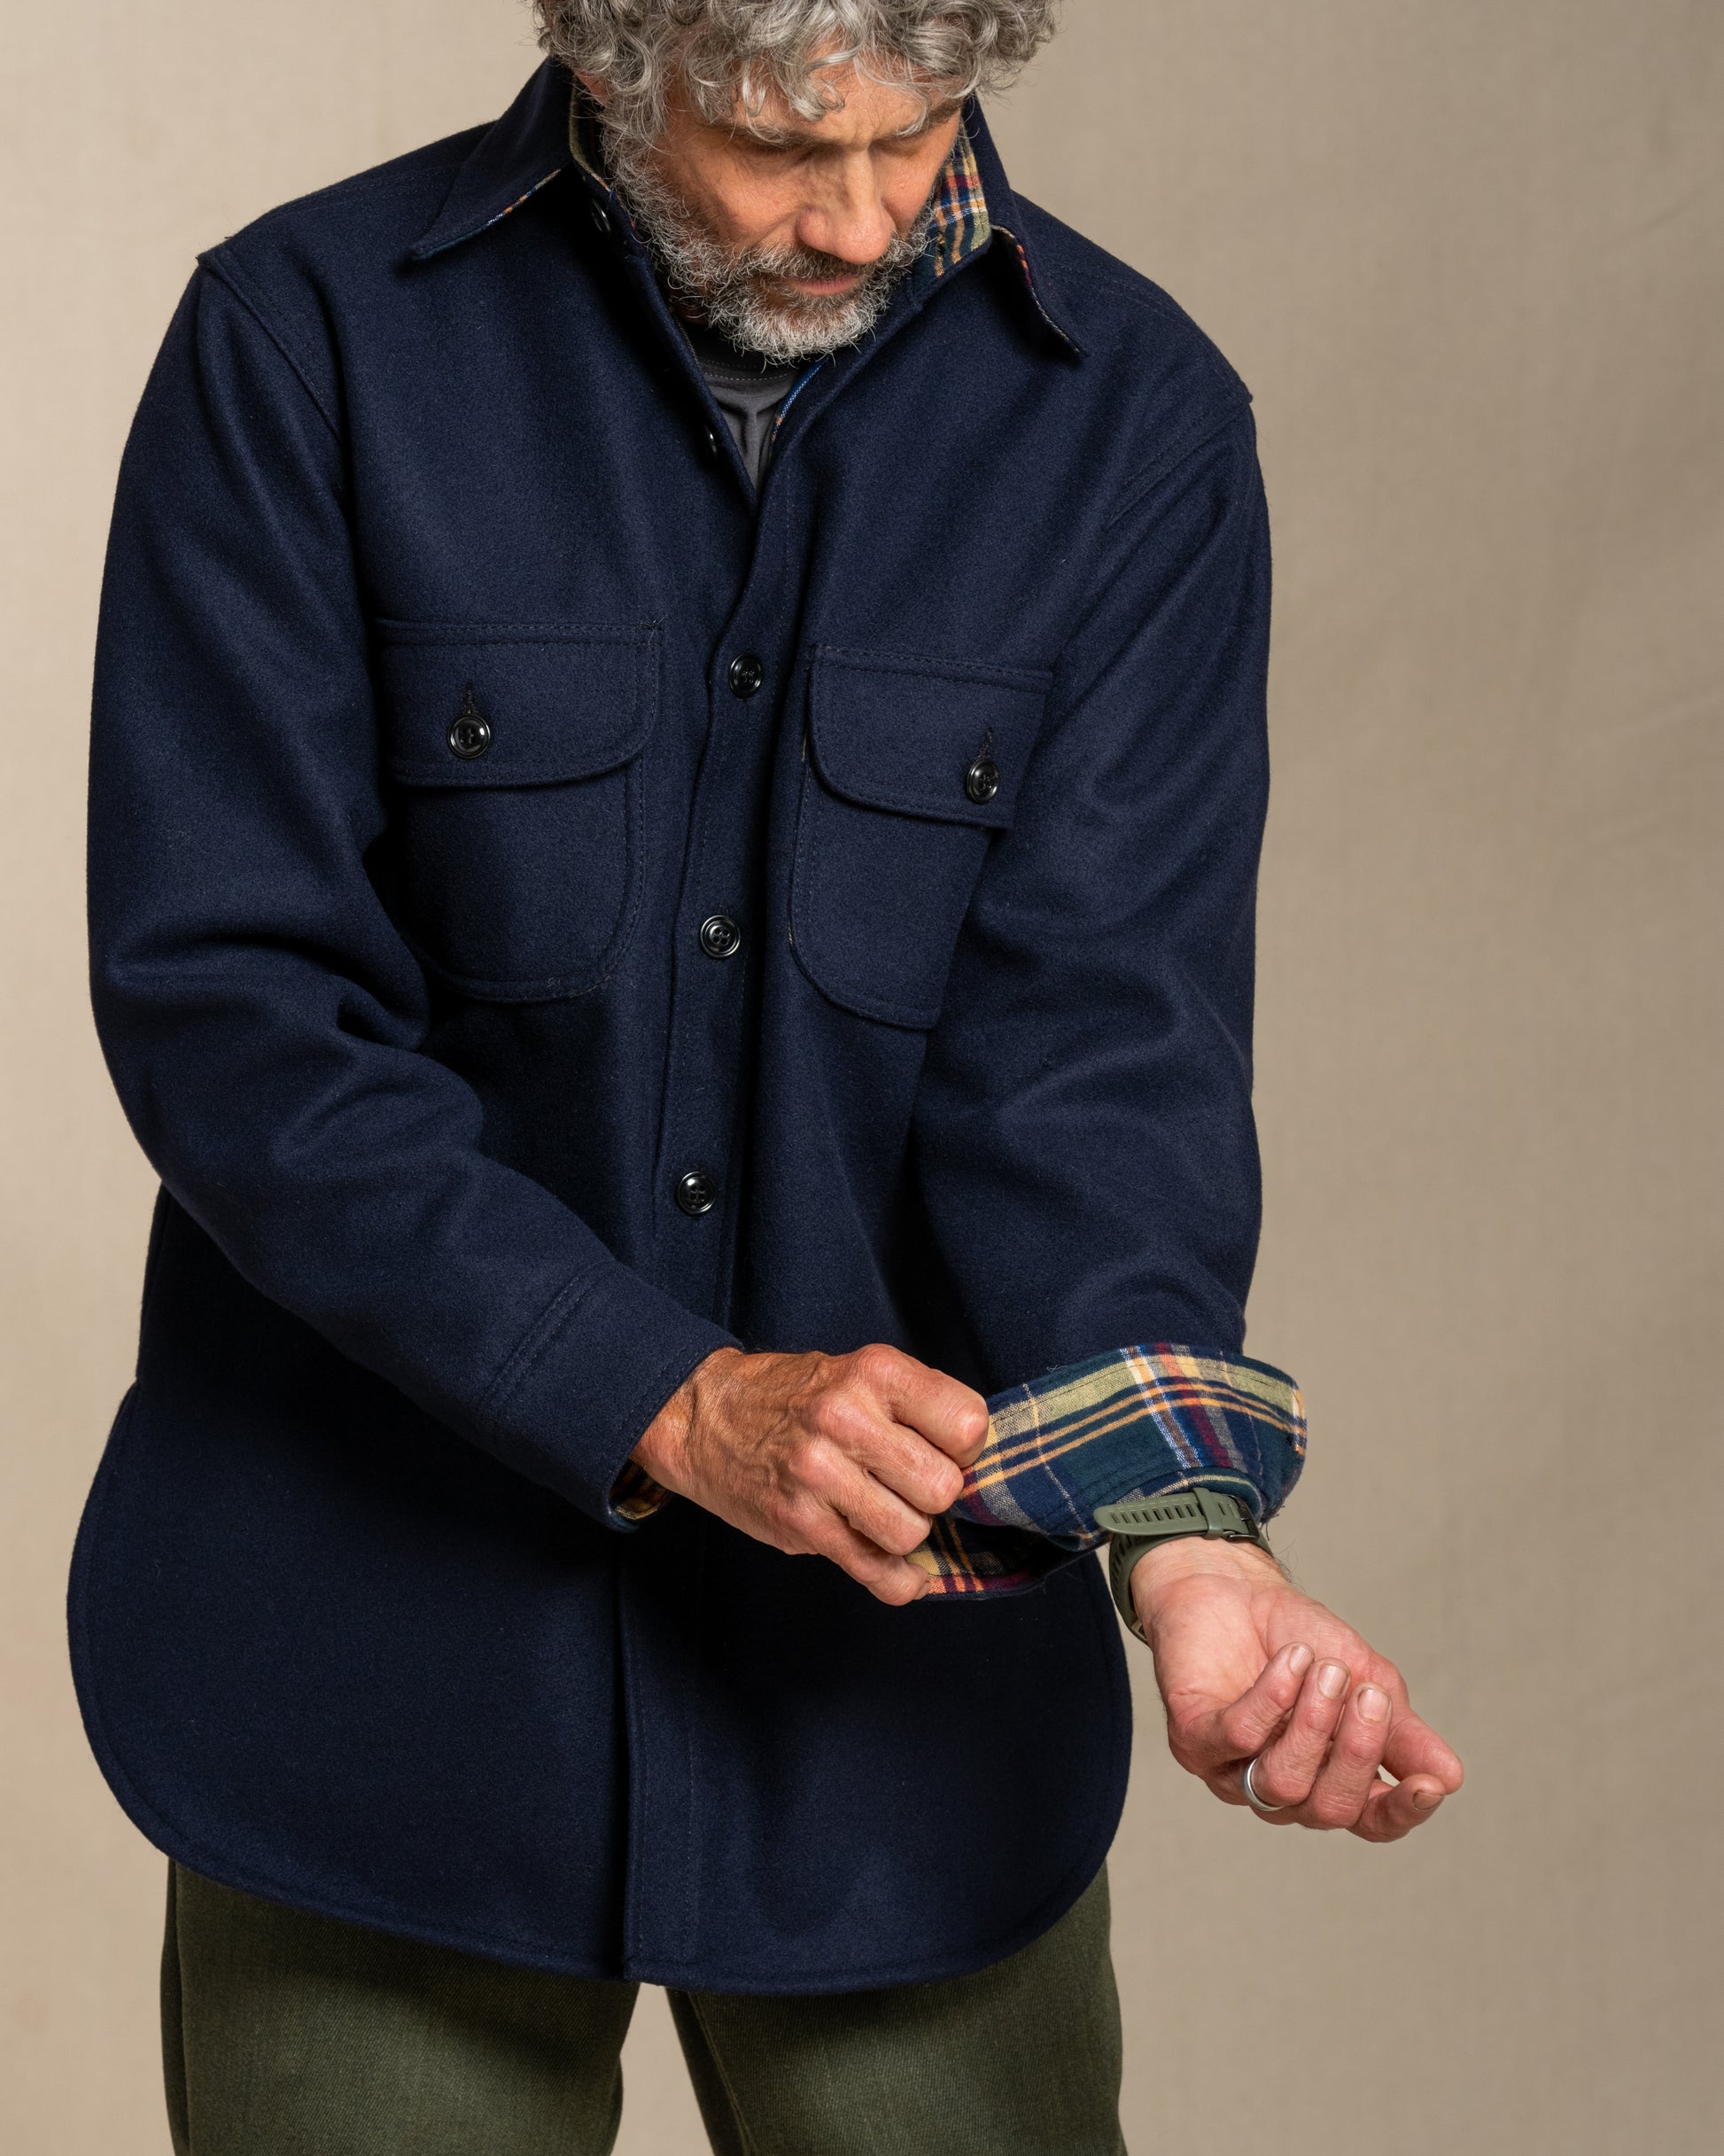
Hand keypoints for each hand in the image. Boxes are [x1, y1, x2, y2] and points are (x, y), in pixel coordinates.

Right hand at [634, 1345, 988, 1605]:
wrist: (703, 1415)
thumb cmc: (795, 1397)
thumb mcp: (856, 1372)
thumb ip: (914, 1409)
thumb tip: (979, 1470)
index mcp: (873, 1371)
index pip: (967, 1424)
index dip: (965, 1448)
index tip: (943, 1451)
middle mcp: (845, 1418)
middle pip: (942, 1488)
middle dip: (934, 1496)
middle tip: (908, 1486)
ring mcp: (819, 1474)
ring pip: (911, 1534)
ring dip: (906, 1533)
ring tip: (881, 1511)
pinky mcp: (799, 1523)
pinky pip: (875, 1571)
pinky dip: (896, 1580)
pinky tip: (895, 1569)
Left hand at [1131, 1537, 1463, 1840]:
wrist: (1233, 1586)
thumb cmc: (1300, 1639)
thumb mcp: (1365, 1678)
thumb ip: (1401, 1730)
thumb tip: (1449, 1777)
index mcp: (1329, 1780)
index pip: (1371, 1823)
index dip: (1401, 1813)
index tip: (1429, 1785)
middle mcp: (1283, 1789)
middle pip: (1329, 1809)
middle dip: (1355, 1754)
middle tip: (1367, 1693)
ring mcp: (1233, 1772)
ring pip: (1282, 1783)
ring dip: (1313, 1722)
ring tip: (1324, 1668)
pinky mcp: (1193, 1740)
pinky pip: (1236, 1739)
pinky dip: (1271, 1700)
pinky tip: (1291, 1663)